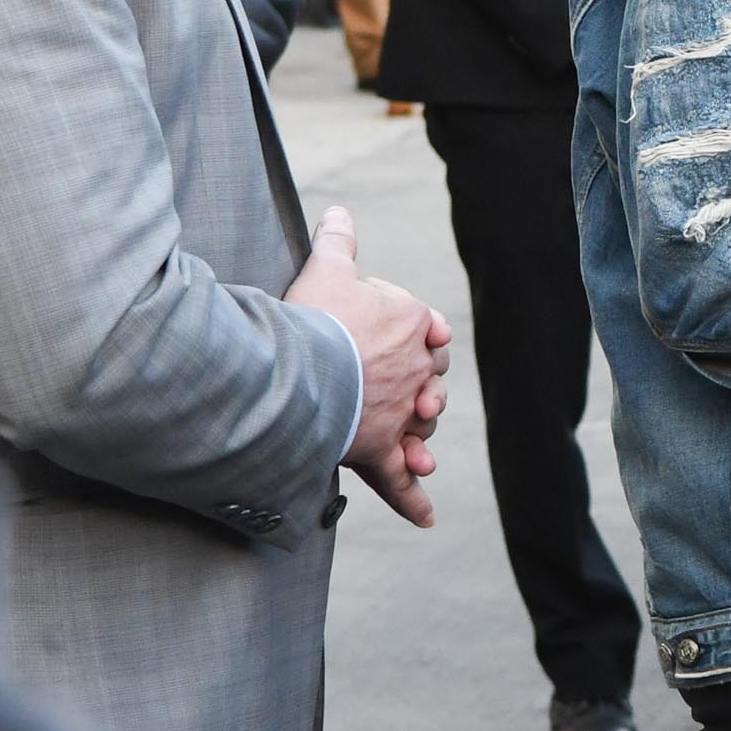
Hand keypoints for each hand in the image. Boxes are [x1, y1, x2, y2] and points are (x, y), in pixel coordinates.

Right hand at [284, 205, 451, 526]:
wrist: (300, 364)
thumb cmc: (313, 315)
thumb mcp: (326, 268)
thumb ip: (337, 241)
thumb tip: (338, 212)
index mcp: (413, 323)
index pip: (430, 329)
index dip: (417, 336)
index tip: (396, 339)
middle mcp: (418, 370)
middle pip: (431, 382)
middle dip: (421, 389)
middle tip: (402, 391)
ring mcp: (402, 413)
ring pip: (422, 429)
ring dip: (420, 438)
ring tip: (416, 446)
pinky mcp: (382, 449)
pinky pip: (400, 480)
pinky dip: (413, 500)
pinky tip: (428, 518)